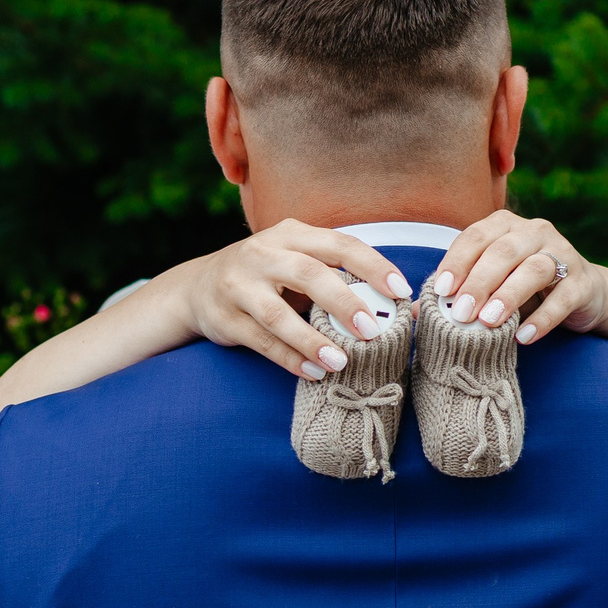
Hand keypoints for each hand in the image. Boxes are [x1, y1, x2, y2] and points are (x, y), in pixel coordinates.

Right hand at [167, 220, 415, 380]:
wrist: (198, 287)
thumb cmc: (269, 277)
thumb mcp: (301, 266)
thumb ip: (348, 282)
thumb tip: (409, 311)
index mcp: (291, 234)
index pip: (338, 244)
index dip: (371, 265)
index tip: (399, 291)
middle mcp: (262, 253)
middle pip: (307, 273)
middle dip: (343, 302)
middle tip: (372, 330)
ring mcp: (238, 285)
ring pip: (277, 314)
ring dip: (311, 340)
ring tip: (341, 362)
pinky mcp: (224, 318)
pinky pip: (260, 342)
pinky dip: (289, 358)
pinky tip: (314, 372)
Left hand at [427, 211, 607, 344]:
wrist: (582, 294)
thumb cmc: (524, 288)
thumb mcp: (490, 285)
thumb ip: (458, 293)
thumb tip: (415, 313)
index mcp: (506, 225)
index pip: (475, 236)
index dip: (456, 261)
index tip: (440, 290)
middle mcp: (535, 231)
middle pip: (503, 251)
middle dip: (479, 282)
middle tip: (461, 313)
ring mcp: (563, 254)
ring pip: (535, 269)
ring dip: (509, 295)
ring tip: (488, 322)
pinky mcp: (584, 282)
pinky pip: (563, 298)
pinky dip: (542, 318)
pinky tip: (522, 337)